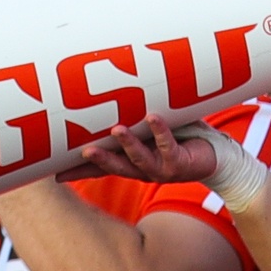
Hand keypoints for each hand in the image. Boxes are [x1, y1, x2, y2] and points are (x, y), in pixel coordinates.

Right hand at [68, 114, 220, 185]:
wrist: (215, 157)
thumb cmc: (177, 139)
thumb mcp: (149, 133)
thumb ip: (129, 120)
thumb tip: (104, 97)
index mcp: (131, 164)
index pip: (100, 170)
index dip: (79, 172)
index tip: (55, 174)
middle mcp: (143, 170)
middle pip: (116, 167)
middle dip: (100, 160)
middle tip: (83, 151)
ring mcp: (161, 168)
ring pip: (140, 158)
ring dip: (128, 144)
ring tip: (117, 130)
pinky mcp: (180, 162)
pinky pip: (168, 144)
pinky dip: (160, 130)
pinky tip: (153, 117)